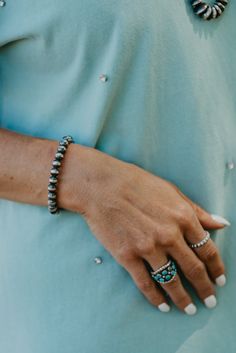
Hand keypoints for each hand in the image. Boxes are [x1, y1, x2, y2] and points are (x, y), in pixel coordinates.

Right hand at [61, 145, 228, 313]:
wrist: (102, 186)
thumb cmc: (137, 183)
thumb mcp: (172, 191)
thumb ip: (197, 210)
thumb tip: (221, 224)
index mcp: (183, 217)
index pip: (207, 250)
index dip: (216, 268)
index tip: (220, 280)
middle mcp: (169, 235)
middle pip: (193, 269)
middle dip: (204, 289)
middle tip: (210, 301)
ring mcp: (148, 247)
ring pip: (171, 281)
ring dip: (182, 298)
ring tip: (188, 309)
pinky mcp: (127, 256)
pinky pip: (145, 283)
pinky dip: (155, 298)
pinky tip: (162, 306)